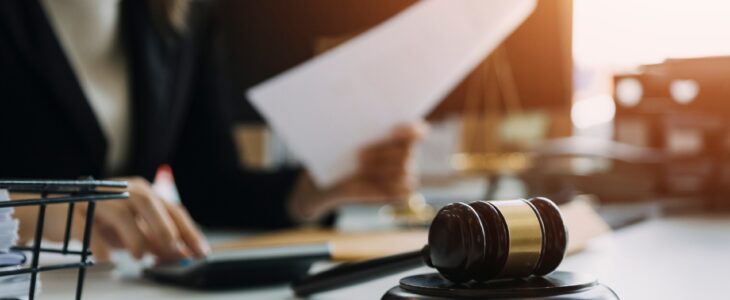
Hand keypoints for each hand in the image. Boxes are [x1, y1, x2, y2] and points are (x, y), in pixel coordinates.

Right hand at [14, 177, 209, 262]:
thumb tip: (182, 255)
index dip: (188, 231)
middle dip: (165, 229)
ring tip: (141, 257)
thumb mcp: (133, 230)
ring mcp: (98, 200)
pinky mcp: (75, 212)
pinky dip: (101, 245)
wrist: (56, 214)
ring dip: (136, 238)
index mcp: (141, 192)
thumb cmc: (100, 221)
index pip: (172, 210)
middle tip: (174, 250)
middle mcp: (123, 190)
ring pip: (122, 214)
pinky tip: (107, 258)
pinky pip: (90, 229)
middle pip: (148, 204)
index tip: (201, 251)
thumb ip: (156, 239)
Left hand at [288, 121, 428, 221]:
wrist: (332, 177)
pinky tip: (371, 183)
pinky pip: (403, 188)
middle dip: (384, 152)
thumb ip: (355, 123)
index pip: (418, 130)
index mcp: (399, 133)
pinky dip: (387, 185)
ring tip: (361, 168)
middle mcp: (407, 152)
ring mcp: (406, 171)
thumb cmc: (340, 149)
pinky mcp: (401, 190)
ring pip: (404, 170)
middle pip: (408, 151)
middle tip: (360, 155)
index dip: (411, 129)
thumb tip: (355, 108)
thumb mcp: (343, 134)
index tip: (393, 129)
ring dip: (381, 169)